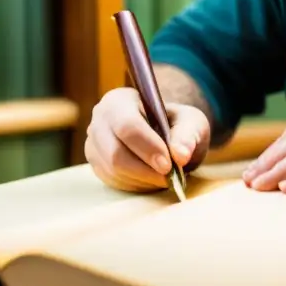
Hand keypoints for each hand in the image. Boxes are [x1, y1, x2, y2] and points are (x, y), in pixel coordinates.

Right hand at [84, 87, 210, 192]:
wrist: (164, 133)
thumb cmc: (176, 124)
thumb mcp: (191, 122)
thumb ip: (189, 134)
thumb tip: (181, 155)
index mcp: (120, 100)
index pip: (127, 125)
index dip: (147, 148)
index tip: (168, 165)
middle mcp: (100, 120)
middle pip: (115, 153)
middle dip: (145, 169)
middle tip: (169, 177)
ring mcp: (94, 144)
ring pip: (114, 171)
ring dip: (143, 179)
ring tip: (164, 177)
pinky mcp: (96, 164)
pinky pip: (113, 181)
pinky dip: (136, 185)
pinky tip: (152, 178)